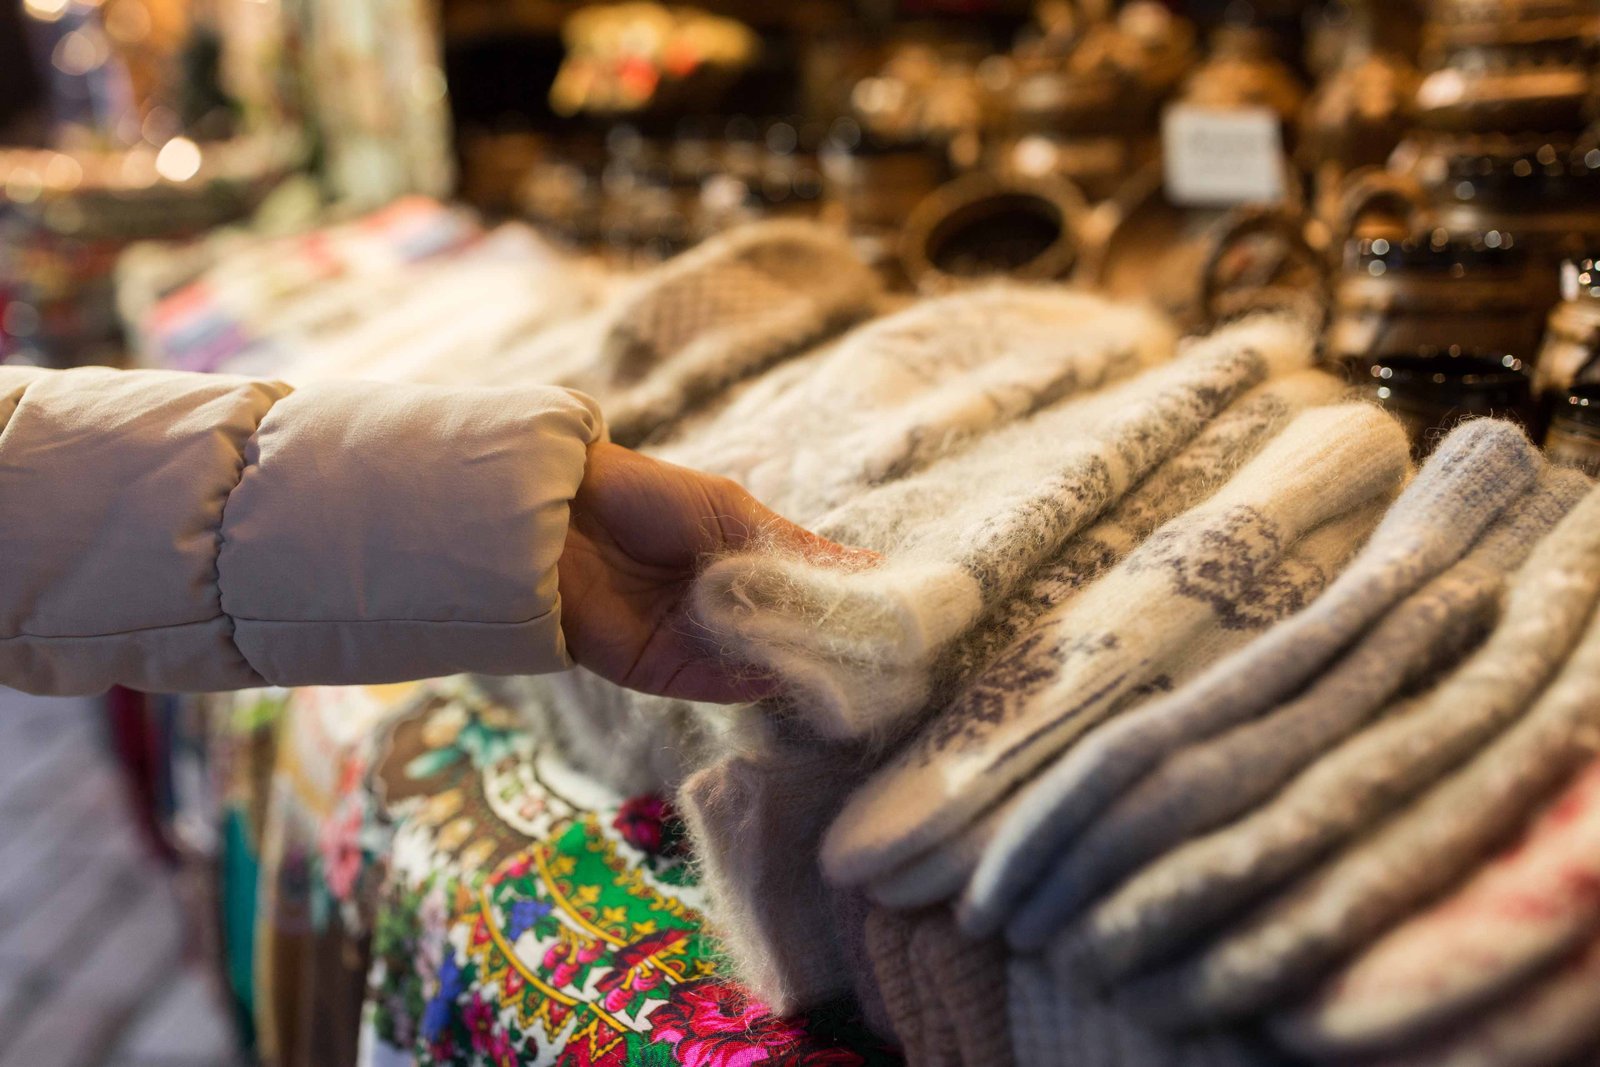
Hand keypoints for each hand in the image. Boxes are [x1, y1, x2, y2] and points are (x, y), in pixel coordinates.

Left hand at [557, 441, 868, 702]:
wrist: (559, 518)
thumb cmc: (645, 497)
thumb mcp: (732, 512)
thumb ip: (795, 548)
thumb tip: (870, 566)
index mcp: (738, 564)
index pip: (804, 594)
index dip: (844, 605)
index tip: (895, 615)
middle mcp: (723, 608)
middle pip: (788, 635)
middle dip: (831, 642)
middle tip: (888, 650)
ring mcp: (697, 644)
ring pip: (762, 663)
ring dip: (802, 662)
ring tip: (854, 660)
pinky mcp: (668, 674)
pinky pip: (724, 684)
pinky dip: (760, 680)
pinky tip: (797, 668)